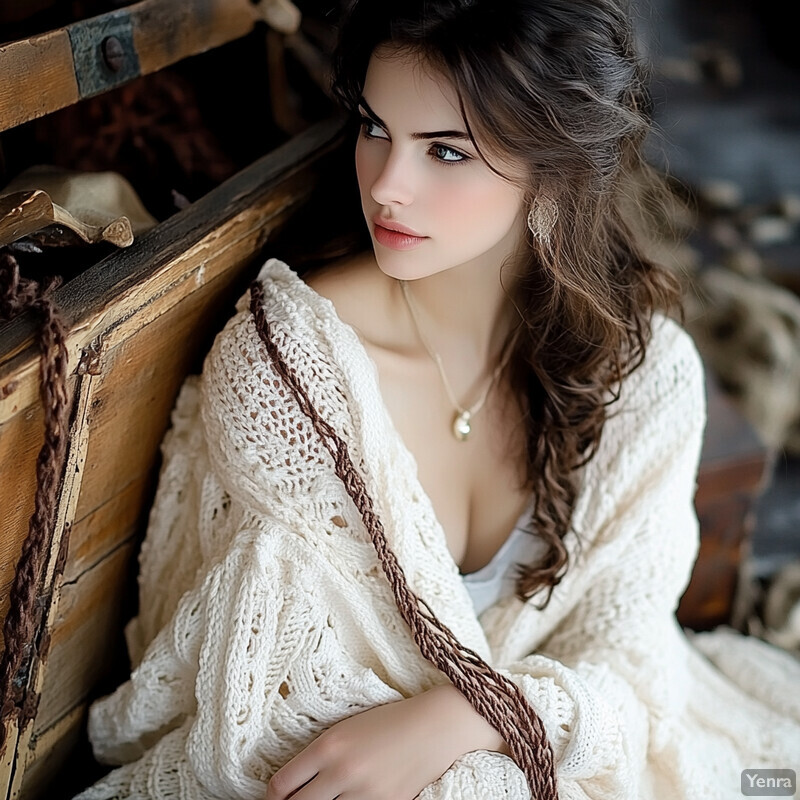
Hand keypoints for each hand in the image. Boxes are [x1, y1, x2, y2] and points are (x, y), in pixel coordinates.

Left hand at [264, 683, 509, 799]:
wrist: (436, 725)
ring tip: (327, 796)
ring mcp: (365, 795)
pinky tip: (350, 799)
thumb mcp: (348, 729)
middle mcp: (343, 772)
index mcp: (329, 745)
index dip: (272, 798)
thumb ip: (321, 756)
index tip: (274, 798)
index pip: (281, 785)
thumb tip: (293, 785)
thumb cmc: (390, 721)